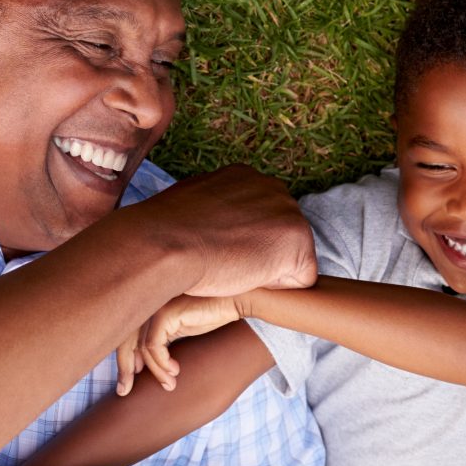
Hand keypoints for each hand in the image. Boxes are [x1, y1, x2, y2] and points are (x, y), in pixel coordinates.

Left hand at [116, 294, 245, 394]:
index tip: (126, 385)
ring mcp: (155, 308)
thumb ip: (161, 343)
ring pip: (142, 348)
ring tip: (170, 385)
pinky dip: (162, 363)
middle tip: (124, 391)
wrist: (235, 299)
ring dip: (156, 371)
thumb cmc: (212, 315)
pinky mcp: (165, 314)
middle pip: (124, 341)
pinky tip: (175, 371)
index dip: (123, 362)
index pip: (124, 336)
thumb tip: (141, 366)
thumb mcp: (180, 331)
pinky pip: (154, 346)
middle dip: (124, 369)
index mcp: (148, 308)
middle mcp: (147, 306)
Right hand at [133, 164, 314, 296]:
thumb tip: (207, 226)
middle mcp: (271, 187)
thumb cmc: (164, 233)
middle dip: (259, 255)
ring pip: (291, 258)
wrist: (164, 243)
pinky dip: (277, 288)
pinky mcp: (298, 240)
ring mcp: (288, 211)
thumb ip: (213, 211)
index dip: (240, 244)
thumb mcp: (189, 207)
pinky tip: (246, 277)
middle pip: (279, 238)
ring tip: (230, 267)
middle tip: (222, 260)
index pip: (259, 221)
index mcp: (245, 178)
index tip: (215, 248)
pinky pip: (301, 279)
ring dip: (266, 271)